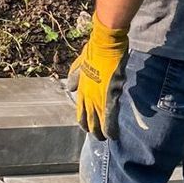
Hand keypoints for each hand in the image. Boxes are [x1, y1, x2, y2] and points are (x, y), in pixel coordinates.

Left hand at [68, 19, 128, 137]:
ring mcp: (98, 97)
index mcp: (81, 89)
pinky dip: (111, 128)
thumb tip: (70, 87)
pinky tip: (113, 136)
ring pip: (98, 121)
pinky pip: (109, 117)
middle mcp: (87, 96)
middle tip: (99, 137)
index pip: (80, 112)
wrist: (105, 43)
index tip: (89, 128)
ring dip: (102, 133)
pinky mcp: (109, 95)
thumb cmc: (95, 51)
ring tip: (105, 139)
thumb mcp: (80, 64)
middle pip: (88, 120)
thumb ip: (75, 77)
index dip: (85, 122)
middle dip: (93, 131)